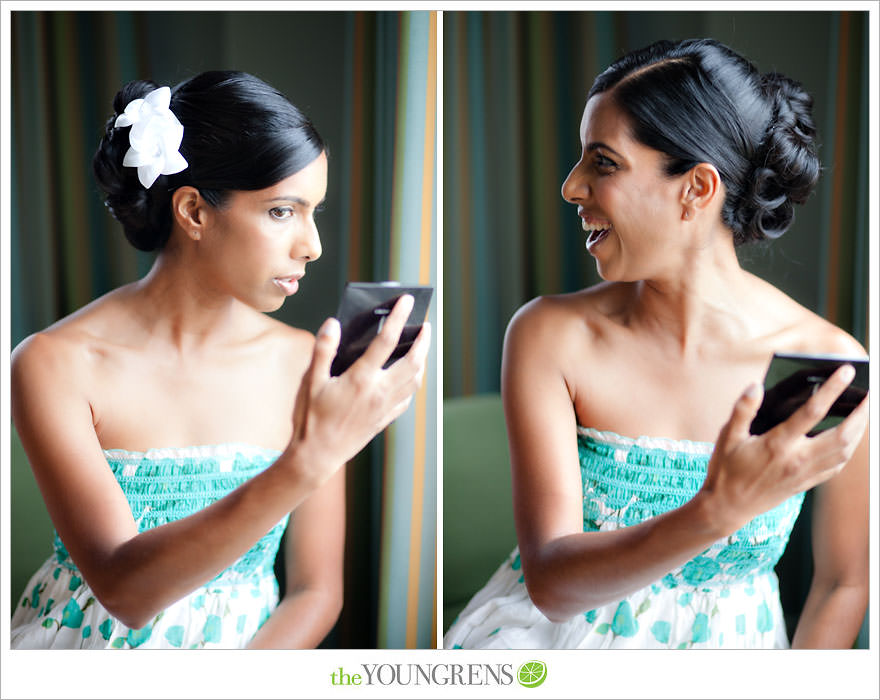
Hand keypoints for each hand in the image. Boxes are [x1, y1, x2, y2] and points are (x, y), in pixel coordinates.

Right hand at [285, 294, 430, 485]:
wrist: (316, 457)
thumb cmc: (310, 418)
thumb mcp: (310, 381)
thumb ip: (323, 350)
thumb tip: (333, 323)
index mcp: (361, 379)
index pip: (386, 341)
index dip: (398, 317)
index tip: (407, 301)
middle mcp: (379, 393)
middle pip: (412, 361)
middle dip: (423, 341)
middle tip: (427, 325)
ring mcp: (384, 408)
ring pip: (414, 380)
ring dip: (422, 361)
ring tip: (422, 347)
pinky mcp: (384, 420)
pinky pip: (407, 398)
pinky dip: (413, 383)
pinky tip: (410, 377)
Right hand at [700, 364, 867, 534]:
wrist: (728, 507)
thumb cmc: (726, 469)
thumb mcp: (727, 436)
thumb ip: (743, 410)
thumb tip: (756, 386)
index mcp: (778, 444)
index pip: (812, 412)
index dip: (832, 389)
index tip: (846, 371)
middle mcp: (797, 460)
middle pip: (843, 435)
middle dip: (861, 413)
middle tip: (869, 393)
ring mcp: (805, 474)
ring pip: (845, 451)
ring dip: (860, 430)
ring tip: (864, 412)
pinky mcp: (806, 483)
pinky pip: (837, 466)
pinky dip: (849, 450)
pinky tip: (850, 439)